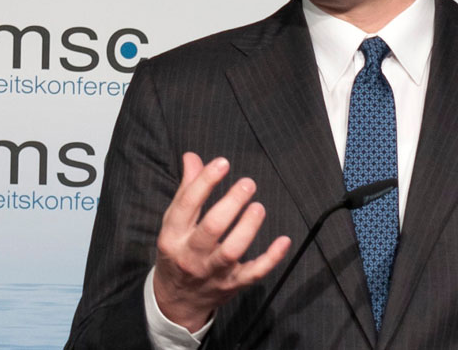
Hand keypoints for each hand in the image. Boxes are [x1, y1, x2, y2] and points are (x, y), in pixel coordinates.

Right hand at [152, 153, 291, 330]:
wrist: (176, 301)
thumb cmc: (178, 251)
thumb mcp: (174, 223)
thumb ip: (187, 190)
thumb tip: (192, 157)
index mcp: (173, 236)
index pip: (186, 205)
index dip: (205, 182)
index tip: (222, 163)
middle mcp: (190, 255)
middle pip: (211, 228)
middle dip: (231, 203)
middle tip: (248, 183)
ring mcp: (212, 272)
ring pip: (231, 251)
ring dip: (248, 228)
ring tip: (258, 207)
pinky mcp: (232, 285)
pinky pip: (254, 273)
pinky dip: (271, 258)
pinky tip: (284, 240)